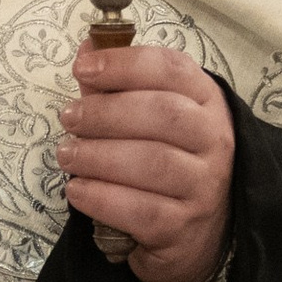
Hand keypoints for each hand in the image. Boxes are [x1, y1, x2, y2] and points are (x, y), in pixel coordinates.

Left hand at [58, 42, 233, 281]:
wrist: (201, 233)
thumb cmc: (169, 161)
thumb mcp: (151, 118)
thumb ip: (116, 86)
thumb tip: (87, 48)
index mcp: (206, 102)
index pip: (172, 70)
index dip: (125, 64)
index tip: (82, 68)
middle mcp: (214, 141)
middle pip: (163, 114)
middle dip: (106, 112)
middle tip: (69, 117)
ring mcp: (204, 186)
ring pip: (152, 162)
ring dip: (98, 155)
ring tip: (67, 155)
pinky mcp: (184, 228)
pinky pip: (140, 210)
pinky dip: (102, 197)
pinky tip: (78, 191)